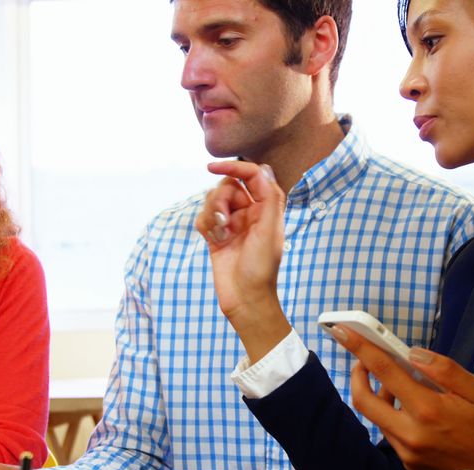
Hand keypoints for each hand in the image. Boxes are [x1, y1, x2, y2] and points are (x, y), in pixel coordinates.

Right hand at [195, 161, 291, 360]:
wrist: (245, 299)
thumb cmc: (261, 269)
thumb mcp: (269, 230)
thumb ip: (269, 197)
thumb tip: (263, 169)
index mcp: (267, 208)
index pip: (251, 175)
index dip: (233, 167)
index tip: (212, 167)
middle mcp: (250, 212)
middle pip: (228, 186)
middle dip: (220, 199)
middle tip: (223, 220)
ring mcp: (232, 223)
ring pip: (212, 200)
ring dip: (211, 213)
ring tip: (220, 233)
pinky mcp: (216, 235)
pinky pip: (203, 217)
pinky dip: (205, 225)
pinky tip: (213, 239)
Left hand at [333, 326, 473, 469]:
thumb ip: (443, 370)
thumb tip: (413, 354)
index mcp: (428, 409)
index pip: (384, 371)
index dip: (361, 348)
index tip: (343, 332)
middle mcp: (412, 433)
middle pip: (363, 400)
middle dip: (357, 376)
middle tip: (365, 362)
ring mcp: (408, 452)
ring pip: (377, 418)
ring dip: (379, 398)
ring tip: (400, 386)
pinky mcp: (410, 464)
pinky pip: (391, 434)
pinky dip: (394, 417)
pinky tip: (413, 411)